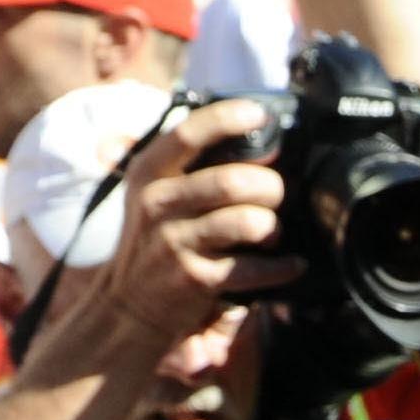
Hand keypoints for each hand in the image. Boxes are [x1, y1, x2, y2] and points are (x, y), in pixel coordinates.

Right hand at [93, 97, 301, 353]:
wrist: (130, 303)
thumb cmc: (156, 240)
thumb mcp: (155, 194)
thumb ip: (189, 168)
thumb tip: (251, 142)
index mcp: (150, 173)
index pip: (187, 134)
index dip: (227, 119)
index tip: (259, 116)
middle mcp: (159, 203)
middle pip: (233, 181)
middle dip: (270, 187)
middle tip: (276, 195)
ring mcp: (176, 241)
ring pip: (248, 222)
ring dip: (273, 227)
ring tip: (271, 232)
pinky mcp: (196, 278)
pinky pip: (256, 267)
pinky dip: (282, 267)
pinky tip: (289, 265)